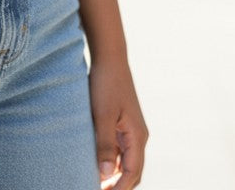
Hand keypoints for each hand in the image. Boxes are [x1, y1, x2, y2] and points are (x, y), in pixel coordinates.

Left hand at [89, 59, 147, 189]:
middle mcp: (138, 136)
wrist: (109, 58)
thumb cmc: (106, 84)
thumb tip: (106, 176)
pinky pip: (119, 149)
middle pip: (132, 172)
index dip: (119, 189)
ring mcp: (131, 130)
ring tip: (96, 183)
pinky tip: (97, 164)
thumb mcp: (103, 115)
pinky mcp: (122, 123)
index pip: (132, 174)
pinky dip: (111, 161)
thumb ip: (105, 145)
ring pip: (125, 161)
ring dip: (114, 175)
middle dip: (118, 186)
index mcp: (137, 137)